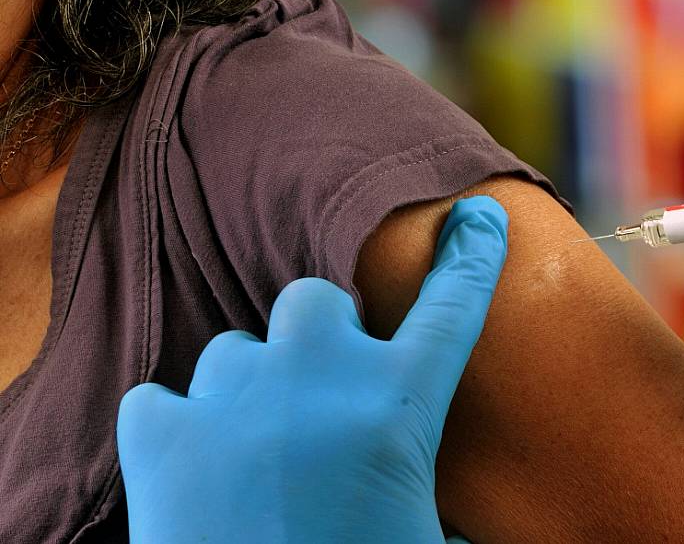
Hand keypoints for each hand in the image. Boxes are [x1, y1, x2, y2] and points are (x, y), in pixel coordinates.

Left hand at [117, 196, 508, 542]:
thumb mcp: (424, 536)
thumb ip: (452, 500)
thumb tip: (481, 518)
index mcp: (397, 408)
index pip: (452, 307)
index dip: (473, 256)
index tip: (479, 215)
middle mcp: (317, 380)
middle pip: (316, 298)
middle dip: (322, 338)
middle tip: (324, 399)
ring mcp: (232, 399)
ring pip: (236, 349)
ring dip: (251, 388)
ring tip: (257, 455)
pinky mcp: (158, 434)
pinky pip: (164, 398)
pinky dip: (179, 427)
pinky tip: (198, 472)